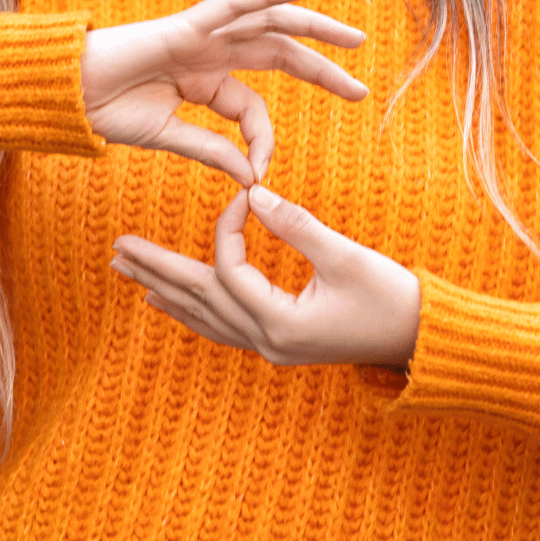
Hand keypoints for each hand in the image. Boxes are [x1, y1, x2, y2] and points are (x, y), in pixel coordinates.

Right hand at [81, 0, 367, 185]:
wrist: (67, 94)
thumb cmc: (107, 112)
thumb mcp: (169, 136)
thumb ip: (211, 149)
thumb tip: (250, 174)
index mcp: (206, 82)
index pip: (254, 107)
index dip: (263, 140)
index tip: (259, 173)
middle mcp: (211, 54)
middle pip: (280, 54)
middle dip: (322, 68)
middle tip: (361, 87)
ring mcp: (201, 36)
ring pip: (270, 24)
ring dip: (315, 26)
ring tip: (355, 39)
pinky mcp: (186, 25)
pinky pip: (235, 4)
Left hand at [110, 185, 421, 367]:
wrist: (422, 339)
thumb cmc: (391, 297)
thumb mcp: (345, 257)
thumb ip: (296, 225)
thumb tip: (253, 192)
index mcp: (280, 323)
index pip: (230, 270)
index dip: (226, 228)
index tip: (239, 194)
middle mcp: (267, 342)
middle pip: (198, 301)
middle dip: (157, 272)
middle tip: (117, 250)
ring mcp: (270, 348)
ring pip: (205, 318)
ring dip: (167, 292)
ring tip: (130, 276)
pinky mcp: (279, 344)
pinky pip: (222, 328)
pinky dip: (193, 312)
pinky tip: (169, 304)